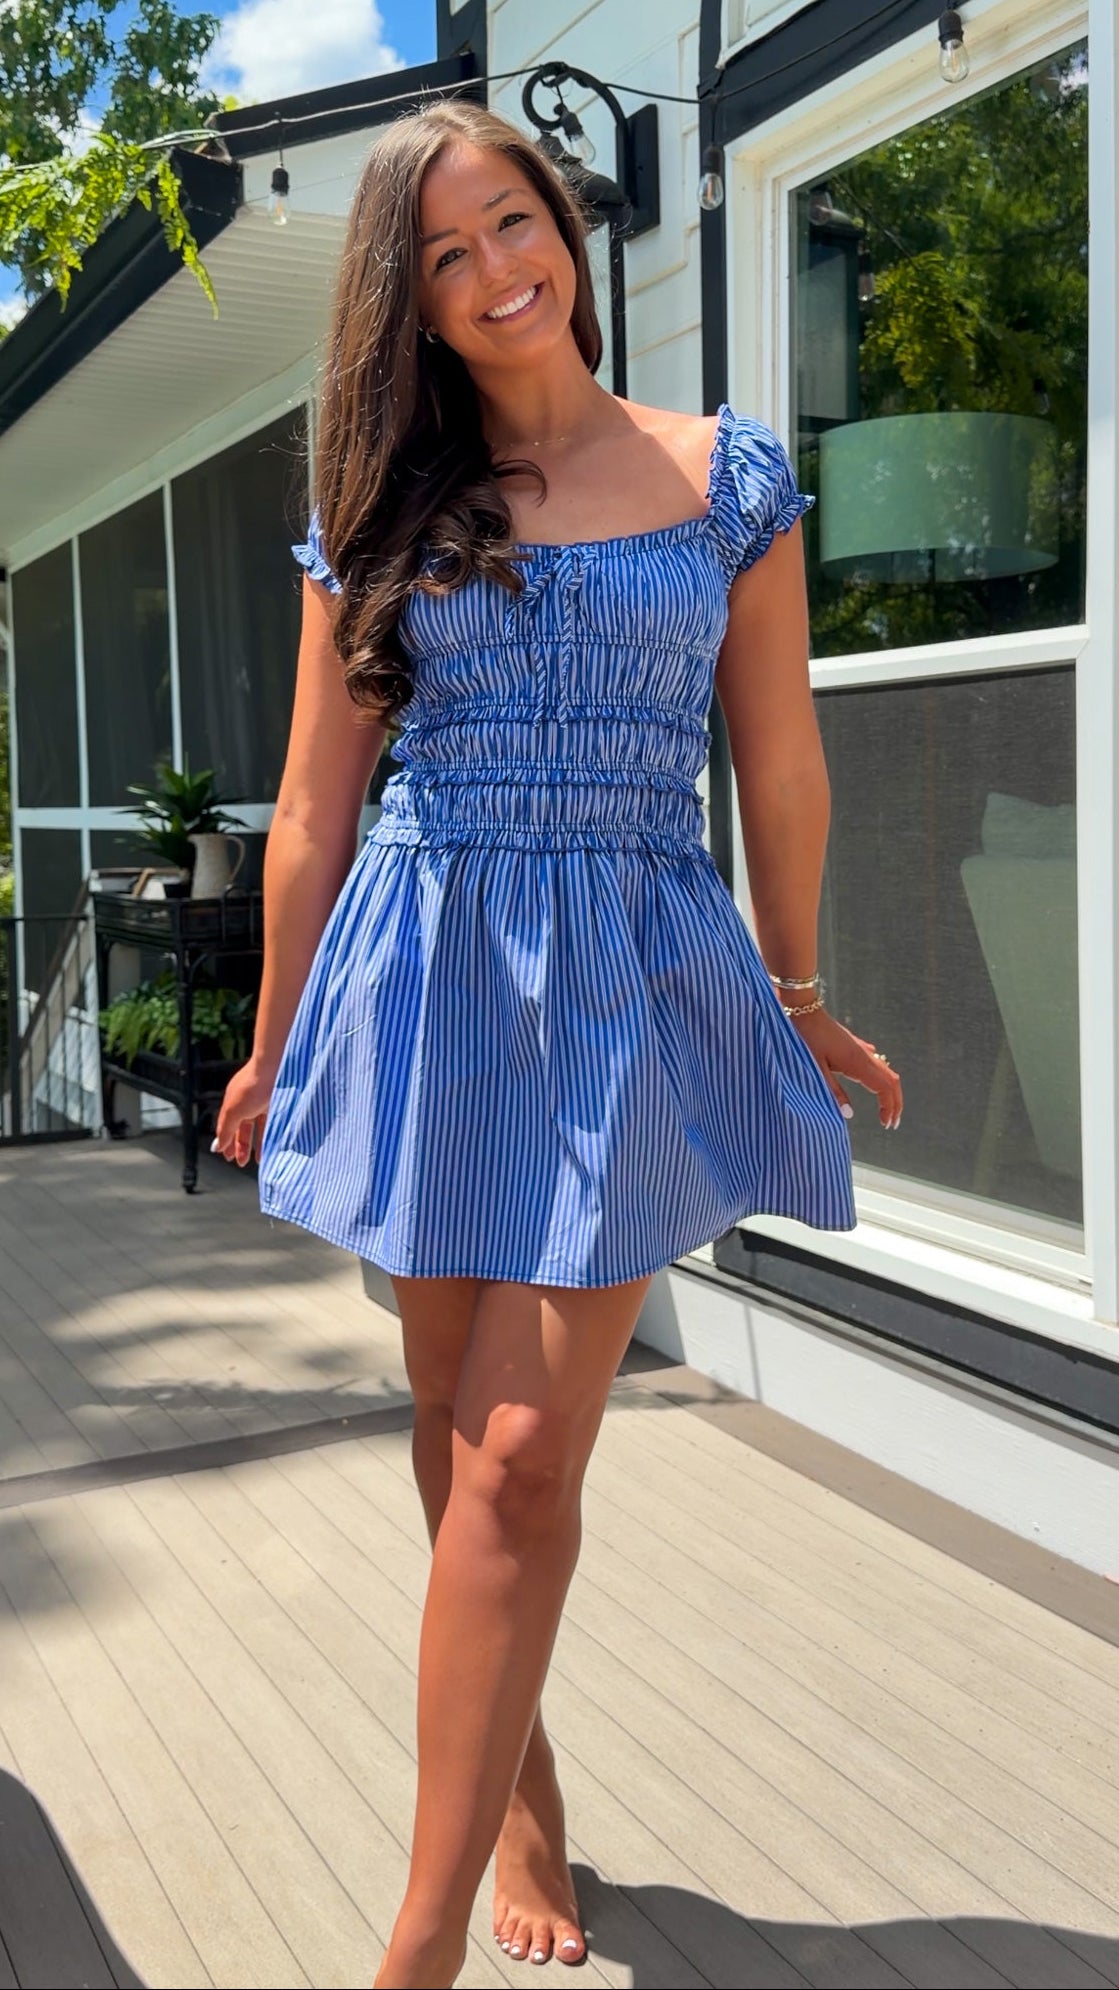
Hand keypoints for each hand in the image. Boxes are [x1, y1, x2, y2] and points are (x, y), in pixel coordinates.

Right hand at [212, 1058, 275, 1166]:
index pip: (227, 1125)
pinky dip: (271, 1136)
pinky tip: (273, 1147)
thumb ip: (225, 1129)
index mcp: (233, 1101)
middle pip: (243, 1127)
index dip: (226, 1141)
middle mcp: (249, 1101)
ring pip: (260, 1127)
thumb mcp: (233, 1110)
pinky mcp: (281, 1103)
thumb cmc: (253, 1085)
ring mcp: (265, 1101)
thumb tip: (217, 1146)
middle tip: (242, 1163)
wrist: (277, 1066)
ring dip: (258, 1144)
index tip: (227, 1157)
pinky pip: (274, 1123)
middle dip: (241, 1145)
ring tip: (260, 1160)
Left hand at [790, 1009, 902, 1129]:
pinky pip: (875, 1062)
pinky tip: (871, 1083)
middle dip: (896, 1102)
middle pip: (892, 1081)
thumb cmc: (806, 1038)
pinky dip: (880, 1078)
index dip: (890, 1107)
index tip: (886, 1124)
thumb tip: (849, 1115)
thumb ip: (832, 1091)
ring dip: (889, 1091)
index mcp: (857, 1063)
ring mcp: (860, 1049)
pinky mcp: (853, 1045)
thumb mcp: (815, 1068)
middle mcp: (864, 1056)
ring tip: (885, 1109)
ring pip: (886, 1071)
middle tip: (892, 1123)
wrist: (802, 1009)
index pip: (885, 1088)